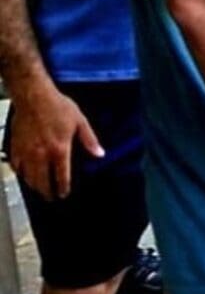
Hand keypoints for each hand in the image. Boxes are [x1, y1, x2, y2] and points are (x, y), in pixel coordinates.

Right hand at [6, 81, 104, 200]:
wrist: (33, 96)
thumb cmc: (58, 106)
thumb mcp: (80, 121)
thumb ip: (90, 140)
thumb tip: (100, 154)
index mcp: (60, 150)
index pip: (61, 176)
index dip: (62, 188)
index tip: (63, 194)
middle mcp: (42, 155)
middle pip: (42, 181)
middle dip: (47, 192)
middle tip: (50, 197)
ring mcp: (26, 152)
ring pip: (28, 177)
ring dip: (34, 186)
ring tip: (38, 189)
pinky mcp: (15, 147)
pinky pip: (16, 166)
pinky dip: (21, 174)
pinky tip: (24, 175)